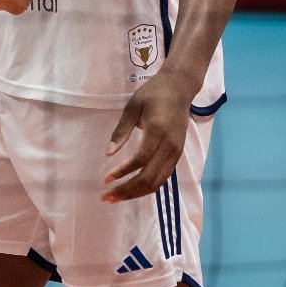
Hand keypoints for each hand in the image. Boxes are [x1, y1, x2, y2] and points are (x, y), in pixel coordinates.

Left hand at [102, 70, 198, 202]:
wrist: (179, 89)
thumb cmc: (153, 94)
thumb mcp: (132, 107)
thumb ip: (120, 131)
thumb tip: (108, 154)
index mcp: (158, 132)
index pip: (140, 160)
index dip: (122, 172)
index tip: (106, 179)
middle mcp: (170, 147)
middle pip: (149, 178)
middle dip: (127, 190)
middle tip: (106, 197)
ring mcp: (176, 153)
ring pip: (157, 182)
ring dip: (136, 193)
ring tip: (116, 198)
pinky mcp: (177, 155)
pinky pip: (162, 178)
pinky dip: (146, 187)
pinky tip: (132, 190)